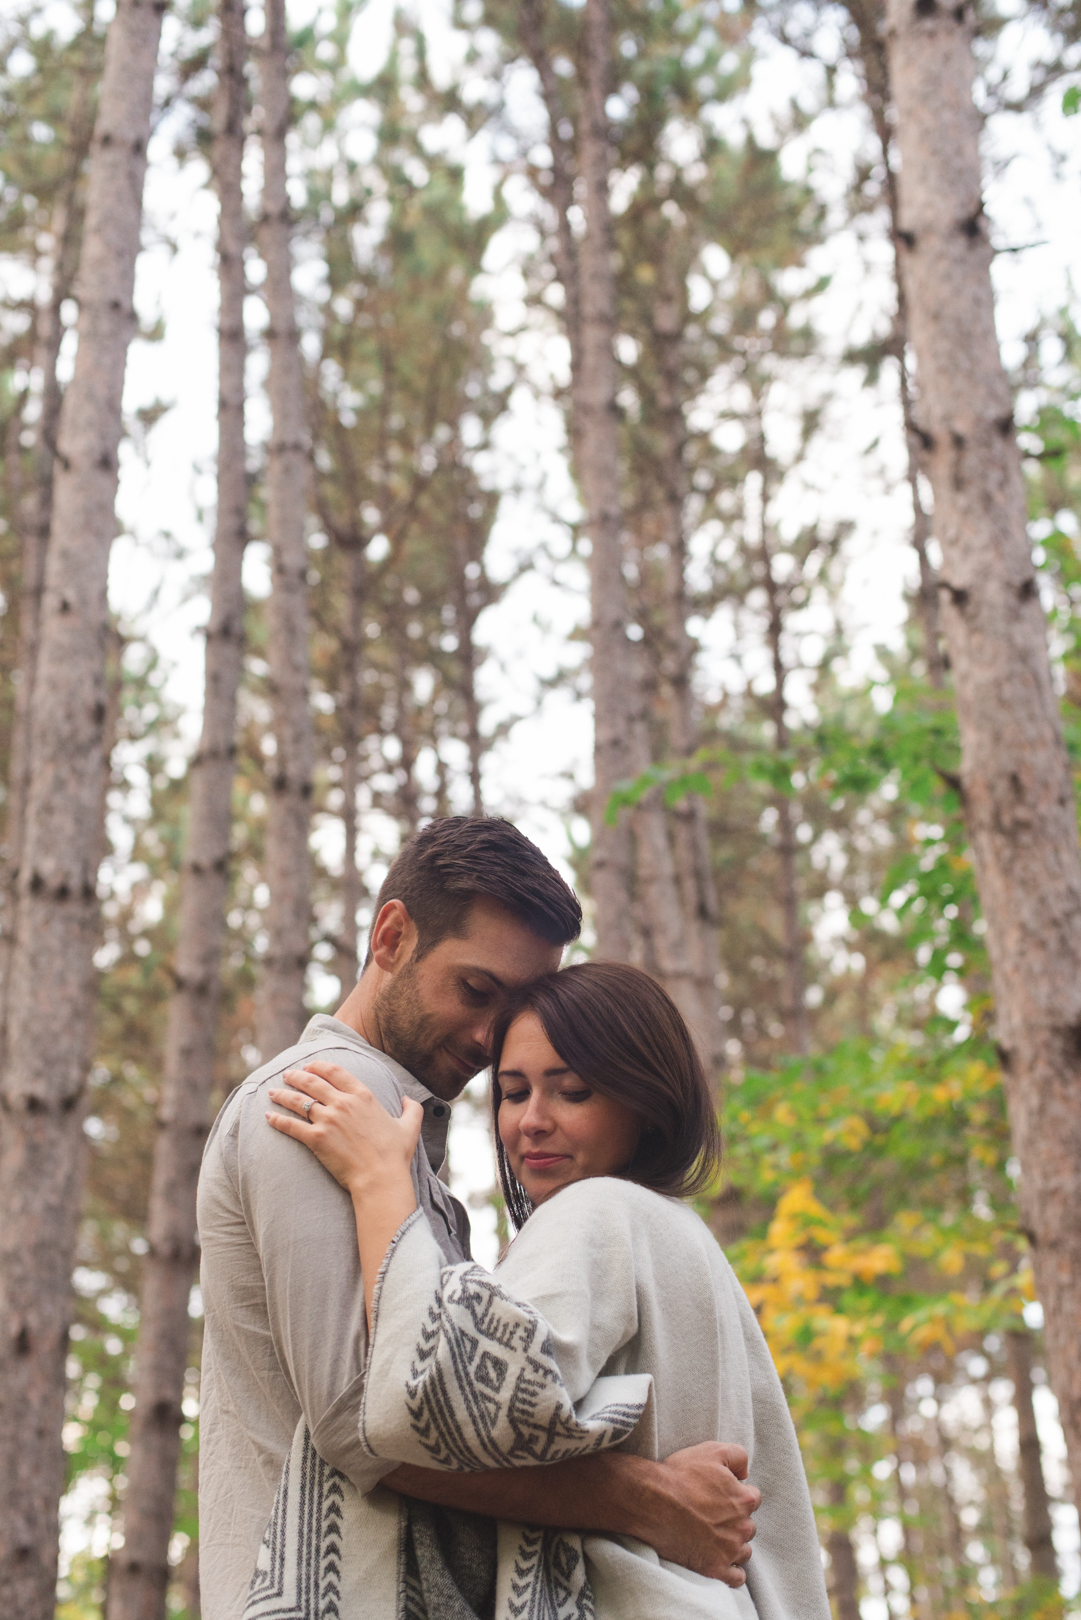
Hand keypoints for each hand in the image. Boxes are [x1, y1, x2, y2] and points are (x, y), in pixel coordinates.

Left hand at [267, 1059, 423, 1197]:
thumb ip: (411, 1109)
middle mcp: (343, 1103)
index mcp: (363, 1096)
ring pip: (298, 1101)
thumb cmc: (395, 1155)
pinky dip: (277, 1120)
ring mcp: (328, 1120)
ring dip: (283, 1094)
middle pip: (312, 1082)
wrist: (380, 1178)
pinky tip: (268, 1116)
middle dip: (296, 1076)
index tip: (309, 1066)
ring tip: (272, 1091)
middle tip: (286, 1074)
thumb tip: (409, 1099)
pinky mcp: (316, 1139)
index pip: (335, 1072)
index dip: (319, 1066)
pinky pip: (291, 1125)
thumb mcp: (409, 1127)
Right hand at [643, 1442, 759, 1586]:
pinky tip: (720, 1560)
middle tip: (714, 1516)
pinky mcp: (715, 1570)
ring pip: (744, 1551)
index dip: (737, 1495)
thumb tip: (746, 1473)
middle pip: (748, 1526)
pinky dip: (732, 1571)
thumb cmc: (680, 1475)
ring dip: (734, 1545)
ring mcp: (729, 1550)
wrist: (652, 1502)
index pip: (753, 1499)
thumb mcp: (711, 1450)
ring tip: (713, 1537)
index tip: (722, 1496)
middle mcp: (742, 1527)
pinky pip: (736, 1577)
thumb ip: (738, 1456)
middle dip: (736, 1521)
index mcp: (744, 1499)